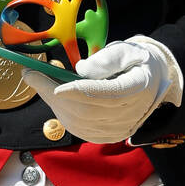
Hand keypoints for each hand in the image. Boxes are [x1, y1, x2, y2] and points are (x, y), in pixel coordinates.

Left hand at [20, 36, 182, 143]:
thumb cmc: (136, 61)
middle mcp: (130, 114)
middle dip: (53, 93)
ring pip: (78, 122)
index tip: (57, 85)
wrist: (152, 82)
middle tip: (31, 74)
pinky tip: (52, 96)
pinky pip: (78, 129)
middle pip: (86, 111)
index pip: (108, 95)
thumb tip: (80, 70)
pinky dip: (60, 113)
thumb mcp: (128, 50)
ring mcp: (119, 129)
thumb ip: (108, 59)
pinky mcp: (108, 136)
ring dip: (52, 102)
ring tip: (40, 80)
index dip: (80, 92)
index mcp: (139, 89)